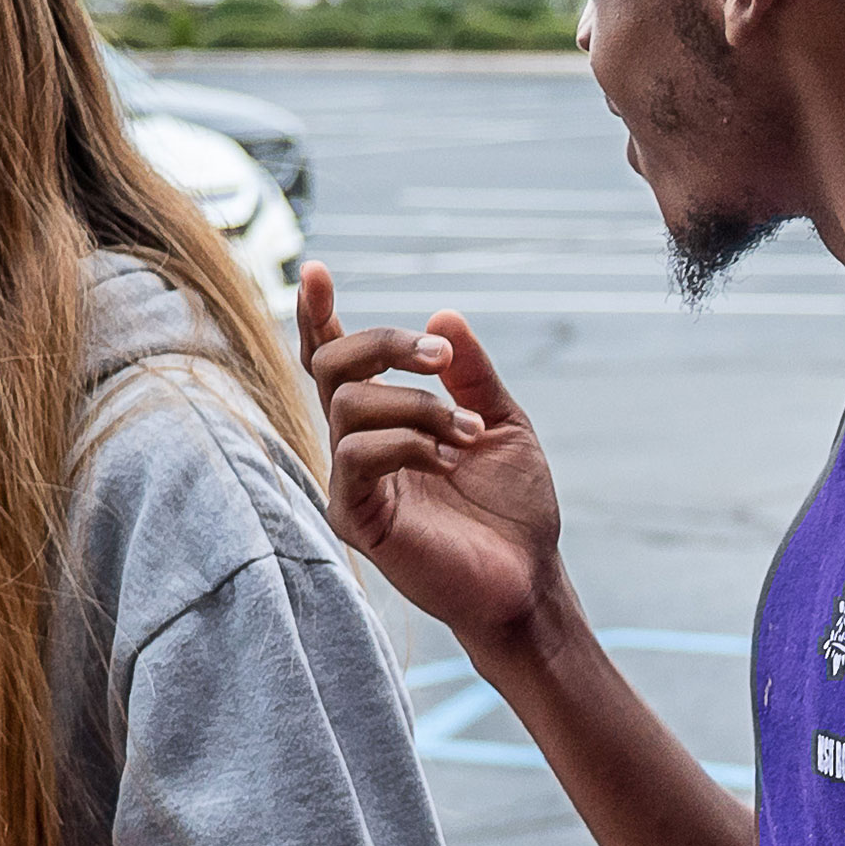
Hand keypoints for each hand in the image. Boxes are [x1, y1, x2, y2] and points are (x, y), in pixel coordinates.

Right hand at [301, 264, 571, 656]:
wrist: (528, 575)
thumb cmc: (513, 508)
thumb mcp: (501, 422)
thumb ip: (471, 374)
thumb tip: (443, 315)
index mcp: (386, 419)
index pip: (335, 360)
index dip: (318, 315)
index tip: (316, 270)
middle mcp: (358, 445)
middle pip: (331, 365)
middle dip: (386, 343)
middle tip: (442, 358)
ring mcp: (351, 481)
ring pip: (349, 405)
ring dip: (418, 405)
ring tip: (467, 435)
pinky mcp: (356, 517)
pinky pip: (355, 454)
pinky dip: (407, 441)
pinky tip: (446, 460)